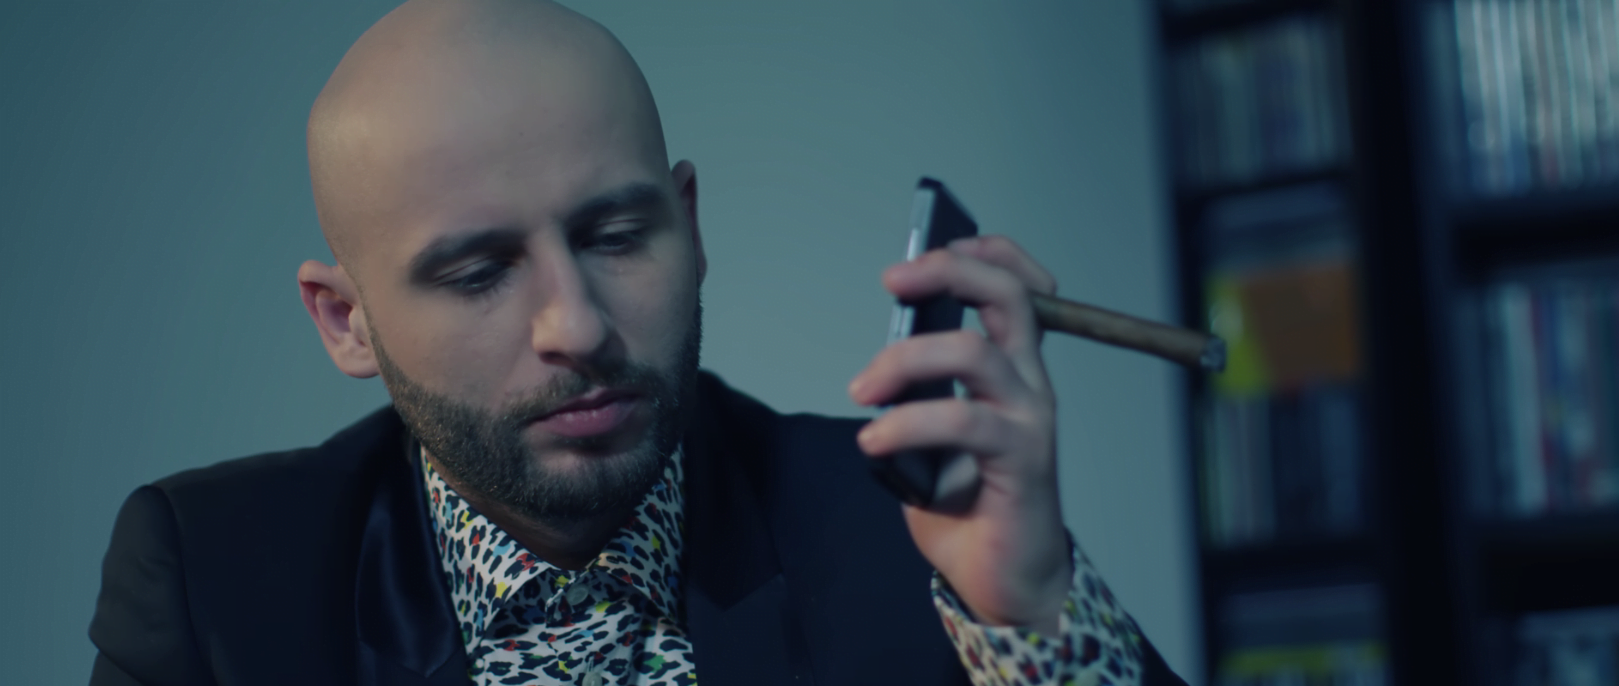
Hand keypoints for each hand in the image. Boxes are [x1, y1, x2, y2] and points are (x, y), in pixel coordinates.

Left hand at [848, 235, 1070, 634]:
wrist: (1004, 579)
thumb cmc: (967, 504)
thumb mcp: (933, 433)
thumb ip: (921, 391)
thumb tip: (883, 358)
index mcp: (1012, 369)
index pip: (1017, 285)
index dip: (982, 252)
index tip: (928, 252)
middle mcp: (1028, 384)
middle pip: (1005, 295)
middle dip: (946, 272)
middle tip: (891, 284)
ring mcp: (1029, 419)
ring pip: (973, 351)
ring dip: (903, 359)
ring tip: (861, 392)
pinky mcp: (1021, 460)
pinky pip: (962, 419)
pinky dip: (906, 423)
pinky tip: (874, 441)